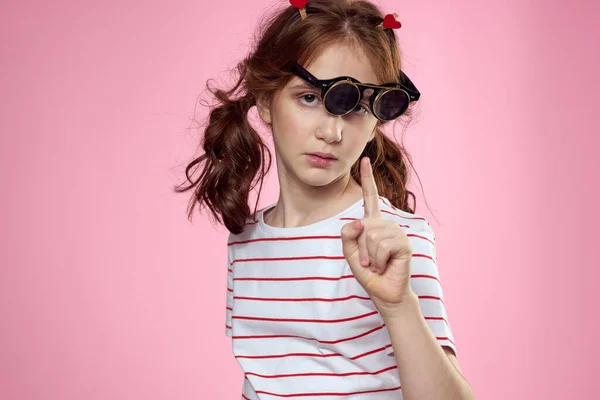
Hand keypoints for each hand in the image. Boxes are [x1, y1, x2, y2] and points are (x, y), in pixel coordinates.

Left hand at [340, 157, 413, 315]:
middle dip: (361, 249)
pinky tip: (385, 266)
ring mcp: (396, 232)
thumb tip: (360, 222)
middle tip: (370, 262)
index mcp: (373, 223)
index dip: (368, 178)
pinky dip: (378, 260)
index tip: (365, 159)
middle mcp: (386, 224)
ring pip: (371, 236)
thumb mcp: (350, 254)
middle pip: (363, 226)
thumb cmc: (369, 273)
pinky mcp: (404, 243)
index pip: (370, 197)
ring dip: (370, 256)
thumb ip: (347, 236)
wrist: (385, 293)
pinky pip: (381, 246)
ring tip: (378, 265)